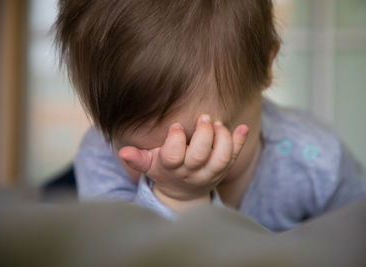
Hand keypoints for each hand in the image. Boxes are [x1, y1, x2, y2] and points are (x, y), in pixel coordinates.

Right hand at [118, 114, 248, 201]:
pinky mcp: (224, 169)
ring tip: (217, 124)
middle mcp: (192, 172)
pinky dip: (240, 141)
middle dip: (203, 135)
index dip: (176, 139)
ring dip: (222, 139)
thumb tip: (122, 153)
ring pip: (221, 158)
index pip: (174, 155)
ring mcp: (210, 172)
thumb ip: (138, 159)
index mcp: (172, 168)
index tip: (176, 125)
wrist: (185, 193)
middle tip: (203, 117)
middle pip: (200, 156)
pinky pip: (235, 157)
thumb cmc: (166, 171)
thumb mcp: (151, 166)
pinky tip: (242, 127)